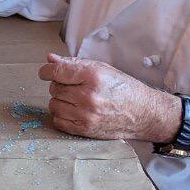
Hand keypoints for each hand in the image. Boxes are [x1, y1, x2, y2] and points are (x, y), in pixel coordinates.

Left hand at [38, 53, 180, 141]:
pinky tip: (75, 111)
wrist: (143, 113)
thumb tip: (49, 59)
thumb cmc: (122, 88)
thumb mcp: (101, 68)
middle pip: (54, 88)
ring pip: (53, 105)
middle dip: (60, 86)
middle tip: (75, 87)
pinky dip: (63, 115)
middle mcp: (87, 95)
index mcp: (92, 76)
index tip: (45, 72)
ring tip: (76, 99)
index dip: (46, 71)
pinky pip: (58, 121)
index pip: (56, 72)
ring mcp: (85, 115)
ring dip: (60, 101)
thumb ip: (73, 63)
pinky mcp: (84, 129)